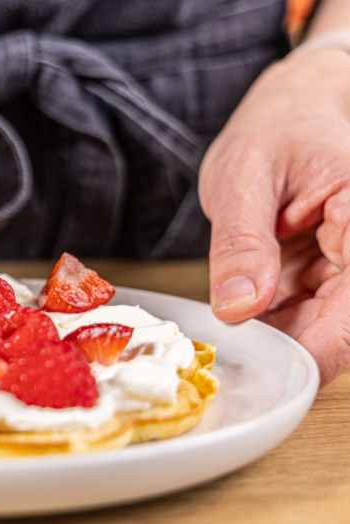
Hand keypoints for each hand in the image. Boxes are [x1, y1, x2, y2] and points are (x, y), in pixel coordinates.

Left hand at [200, 47, 349, 386]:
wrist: (289, 111)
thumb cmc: (274, 128)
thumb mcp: (242, 175)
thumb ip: (242, 242)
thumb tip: (238, 307)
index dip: (317, 347)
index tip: (268, 367)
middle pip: (343, 327)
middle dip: (288, 346)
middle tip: (231, 351)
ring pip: (324, 328)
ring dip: (277, 336)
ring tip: (230, 325)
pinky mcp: (333, 276)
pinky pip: (306, 315)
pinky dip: (272, 322)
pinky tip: (241, 312)